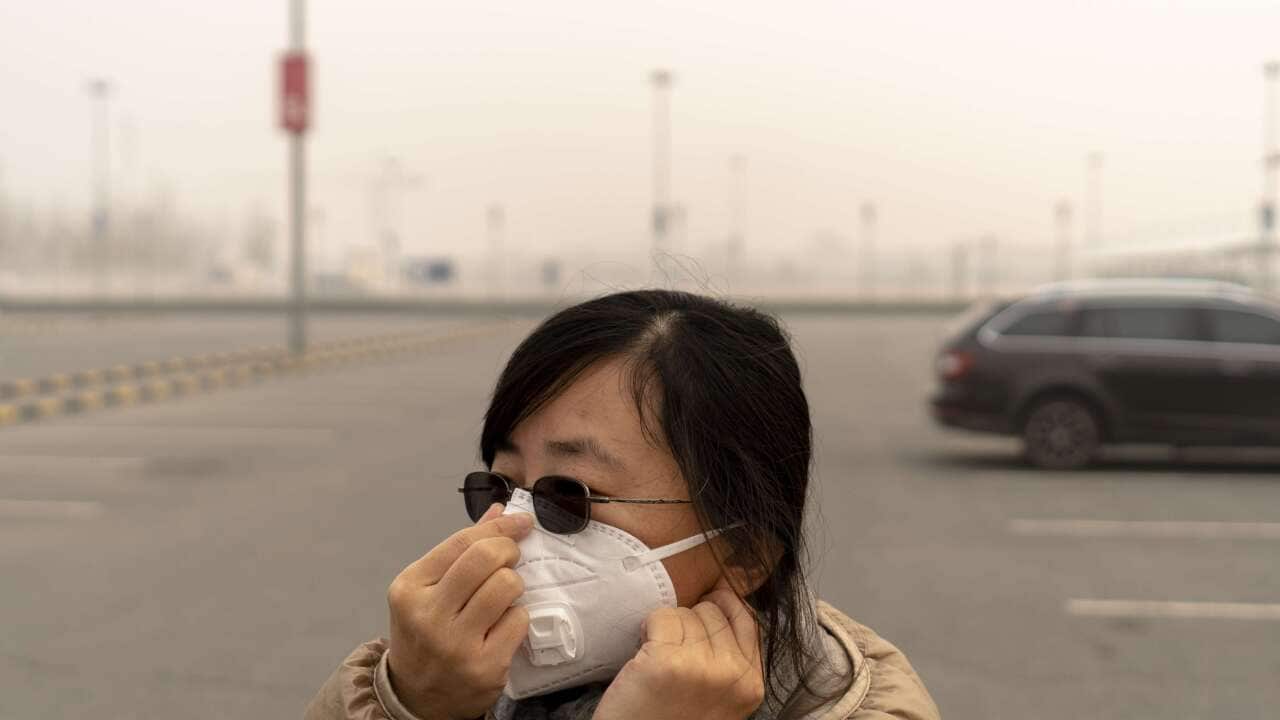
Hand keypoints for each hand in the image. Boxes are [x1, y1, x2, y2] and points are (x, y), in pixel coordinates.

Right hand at [386, 503, 534, 719]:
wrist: (417, 696)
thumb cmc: (426, 632)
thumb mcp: (429, 589)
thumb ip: (461, 550)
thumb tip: (499, 511)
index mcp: (410, 588)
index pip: (462, 541)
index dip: (499, 526)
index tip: (521, 521)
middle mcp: (428, 615)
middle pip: (486, 558)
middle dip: (508, 551)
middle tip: (510, 560)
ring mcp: (455, 644)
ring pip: (507, 586)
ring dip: (514, 585)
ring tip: (503, 596)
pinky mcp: (483, 667)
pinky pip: (519, 620)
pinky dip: (518, 617)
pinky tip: (502, 626)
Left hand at [593, 577, 765, 719]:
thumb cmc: (675, 718)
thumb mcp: (721, 696)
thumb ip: (730, 658)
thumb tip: (723, 598)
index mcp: (750, 684)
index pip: (748, 619)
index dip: (724, 604)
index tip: (706, 604)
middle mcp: (731, 674)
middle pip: (713, 612)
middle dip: (689, 621)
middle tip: (673, 646)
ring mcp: (700, 667)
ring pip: (685, 613)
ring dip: (667, 627)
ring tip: (658, 656)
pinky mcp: (665, 661)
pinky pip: (661, 617)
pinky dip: (648, 629)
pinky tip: (644, 654)